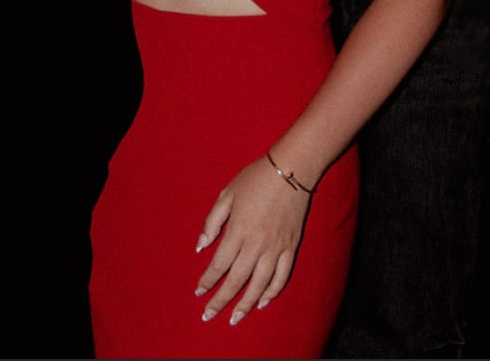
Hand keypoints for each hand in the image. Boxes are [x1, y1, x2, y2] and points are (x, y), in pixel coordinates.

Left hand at [194, 155, 310, 325]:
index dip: (207, 280)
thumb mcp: (227, 194)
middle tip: (209, 315)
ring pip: (259, 285)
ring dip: (246, 304)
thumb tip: (201, 246)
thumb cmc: (255, 179)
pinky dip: (272, 293)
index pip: (219, 264)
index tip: (198, 292)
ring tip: (234, 318)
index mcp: (238, 230)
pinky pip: (281, 277)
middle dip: (221, 300)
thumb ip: (213, 221)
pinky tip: (262, 303)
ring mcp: (276, 248)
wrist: (290, 171)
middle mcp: (257, 244)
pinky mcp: (291, 248)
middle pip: (237, 280)